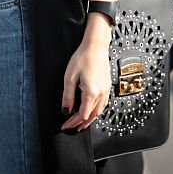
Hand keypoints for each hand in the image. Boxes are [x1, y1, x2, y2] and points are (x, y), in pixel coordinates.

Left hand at [60, 17, 111, 131]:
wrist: (96, 46)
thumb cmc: (83, 57)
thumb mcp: (69, 77)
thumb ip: (67, 96)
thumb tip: (66, 110)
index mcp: (91, 92)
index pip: (82, 115)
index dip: (72, 122)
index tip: (65, 126)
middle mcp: (101, 93)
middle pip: (92, 116)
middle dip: (81, 124)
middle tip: (72, 128)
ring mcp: (106, 90)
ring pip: (99, 111)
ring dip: (90, 119)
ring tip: (81, 123)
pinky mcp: (107, 85)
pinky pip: (103, 104)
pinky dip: (96, 111)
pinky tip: (91, 110)